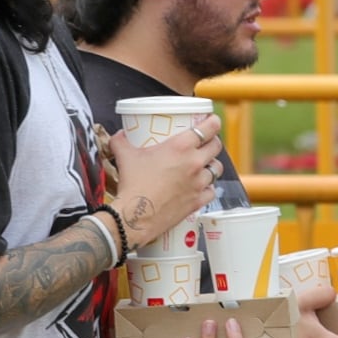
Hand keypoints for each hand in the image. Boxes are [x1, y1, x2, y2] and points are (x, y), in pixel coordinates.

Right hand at [107, 114, 222, 247]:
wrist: (135, 216)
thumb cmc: (132, 185)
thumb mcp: (124, 156)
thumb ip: (121, 141)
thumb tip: (120, 134)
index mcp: (180, 147)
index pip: (209, 128)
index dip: (214, 122)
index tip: (212, 121)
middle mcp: (194, 162)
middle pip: (216, 146)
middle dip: (213, 142)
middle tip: (206, 143)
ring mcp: (198, 183)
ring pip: (217, 168)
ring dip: (212, 165)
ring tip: (204, 165)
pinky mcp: (198, 201)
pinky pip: (212, 191)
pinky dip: (208, 187)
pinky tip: (201, 187)